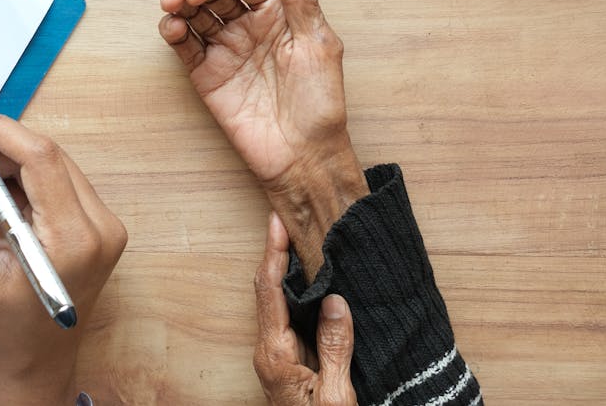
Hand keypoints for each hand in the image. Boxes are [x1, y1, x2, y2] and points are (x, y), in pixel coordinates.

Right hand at [0, 113, 126, 405]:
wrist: (34, 364)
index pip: (41, 157)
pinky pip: (54, 187)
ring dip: (2, 169)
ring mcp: (103, 228)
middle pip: (46, 158)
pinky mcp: (95, 229)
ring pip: (49, 168)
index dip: (0, 132)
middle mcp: (100, 227)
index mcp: (75, 237)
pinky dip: (17, 186)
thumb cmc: (2, 325)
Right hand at [158, 0, 366, 277]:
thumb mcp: (318, 45)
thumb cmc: (320, 103)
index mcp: (276, 16)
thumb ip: (303, 2)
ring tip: (176, 3)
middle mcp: (247, 28)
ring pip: (195, 15)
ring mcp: (224, 51)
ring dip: (180, 2)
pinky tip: (173, 26)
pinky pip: (184, 46)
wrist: (303, 155)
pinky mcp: (206, 75)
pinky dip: (173, 32)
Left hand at [254, 212, 356, 405]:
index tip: (277, 221)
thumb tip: (336, 300)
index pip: (269, 291)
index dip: (272, 252)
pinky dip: (297, 290)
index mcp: (275, 354)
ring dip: (286, 268)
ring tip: (300, 235)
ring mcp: (276, 355)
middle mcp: (269, 350)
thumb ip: (336, 348)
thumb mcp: (338, 395)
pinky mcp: (288, 361)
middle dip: (276, 251)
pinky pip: (289, 315)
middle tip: (288, 217)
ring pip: (277, 300)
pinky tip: (313, 277)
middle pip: (268, 289)